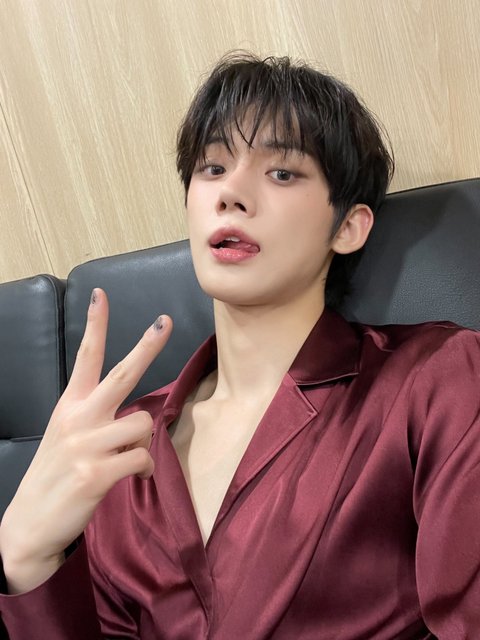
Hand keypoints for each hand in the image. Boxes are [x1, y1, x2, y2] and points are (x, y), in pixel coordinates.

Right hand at [0, 288, 171, 592]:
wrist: (28, 525)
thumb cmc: (56, 475)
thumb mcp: (67, 437)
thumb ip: (97, 418)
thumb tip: (140, 418)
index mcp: (70, 405)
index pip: (86, 357)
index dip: (95, 324)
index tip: (101, 295)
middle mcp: (78, 418)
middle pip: (122, 374)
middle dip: (147, 346)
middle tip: (165, 321)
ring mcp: (86, 445)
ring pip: (143, 425)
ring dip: (144, 443)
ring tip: (130, 459)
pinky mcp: (96, 473)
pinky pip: (142, 458)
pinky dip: (145, 469)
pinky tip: (134, 477)